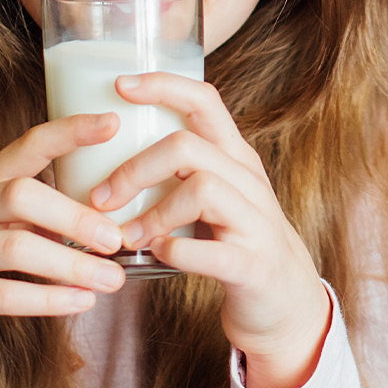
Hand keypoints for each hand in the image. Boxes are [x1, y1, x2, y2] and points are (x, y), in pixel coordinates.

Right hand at [0, 113, 129, 387]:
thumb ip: (40, 212)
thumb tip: (113, 216)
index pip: (28, 145)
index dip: (70, 132)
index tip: (113, 123)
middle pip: (22, 195)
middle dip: (75, 216)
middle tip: (117, 238)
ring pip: (15, 247)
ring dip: (71, 265)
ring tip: (112, 279)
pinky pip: (3, 295)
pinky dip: (48, 300)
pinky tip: (81, 302)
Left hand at [94, 72, 330, 387]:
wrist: (286, 302)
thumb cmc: (234, 242)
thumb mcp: (215, 196)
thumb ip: (178, 171)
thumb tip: (103, 151)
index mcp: (235, 158)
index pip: (204, 101)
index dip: (163, 86)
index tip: (120, 86)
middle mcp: (249, 181)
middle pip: (187, 147)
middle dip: (135, 169)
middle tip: (101, 198)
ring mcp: (256, 222)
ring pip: (201, 190)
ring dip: (152, 214)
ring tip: (127, 236)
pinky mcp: (254, 264)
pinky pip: (211, 252)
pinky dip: (176, 252)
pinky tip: (158, 255)